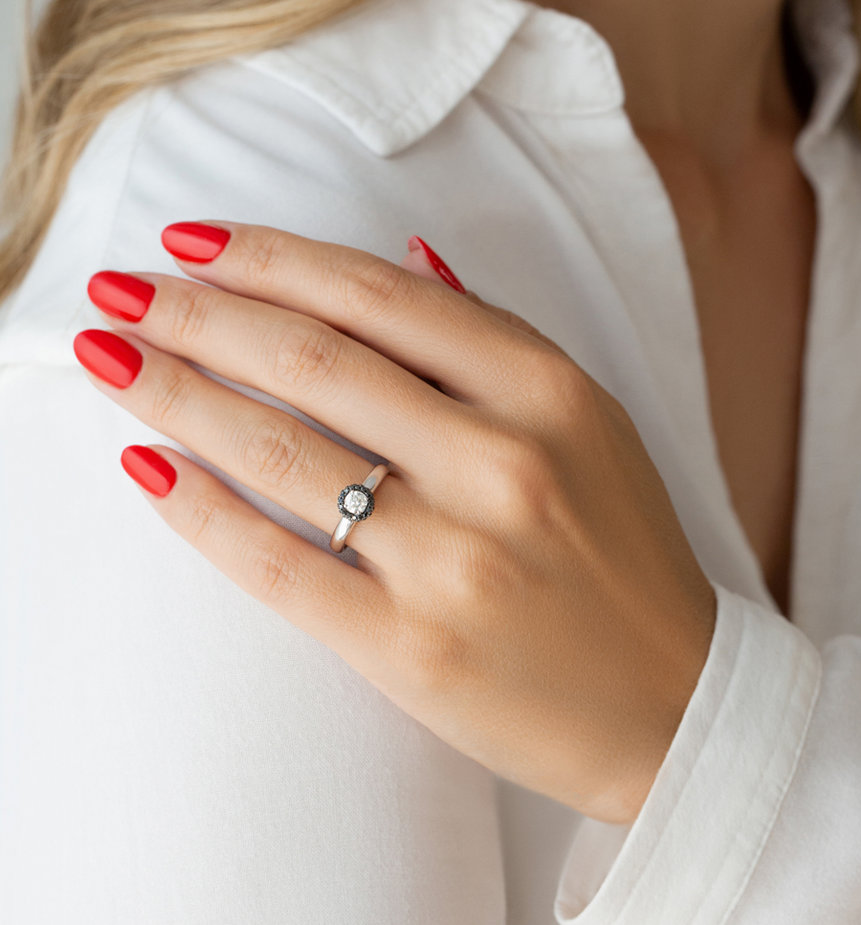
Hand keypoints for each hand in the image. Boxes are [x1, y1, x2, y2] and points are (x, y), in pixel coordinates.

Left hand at [74, 221, 716, 823]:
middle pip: (313, 358)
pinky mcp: (410, 648)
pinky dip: (199, 510)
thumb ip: (494, 339)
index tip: (192, 243)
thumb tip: (406, 254)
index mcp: (549, 393)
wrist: (669, 701)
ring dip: (174, 392)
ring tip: (108, 358)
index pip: (379, 296)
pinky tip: (146, 467)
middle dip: (196, 313)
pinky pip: (277, 562)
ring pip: (281, 450)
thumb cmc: (623, 552)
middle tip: (119, 291)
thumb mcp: (590, 423)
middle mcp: (502, 463)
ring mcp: (454, 560)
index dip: (270, 257)